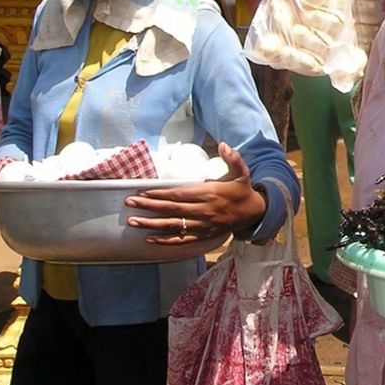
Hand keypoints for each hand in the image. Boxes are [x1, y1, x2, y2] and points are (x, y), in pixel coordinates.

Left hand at [124, 142, 266, 244]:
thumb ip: (233, 158)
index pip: (179, 194)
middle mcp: (204, 211)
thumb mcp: (242, 172)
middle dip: (148, 206)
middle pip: (172, 209)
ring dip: (151, 224)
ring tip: (133, 221)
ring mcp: (202, 225)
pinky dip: (165, 240)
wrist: (254, 213)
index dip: (160, 193)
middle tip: (130, 202)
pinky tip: (150, 239)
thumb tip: (224, 144)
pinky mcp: (203, 235)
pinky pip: (181, 240)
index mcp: (210, 193)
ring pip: (173, 225)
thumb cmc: (243, 191)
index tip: (143, 191)